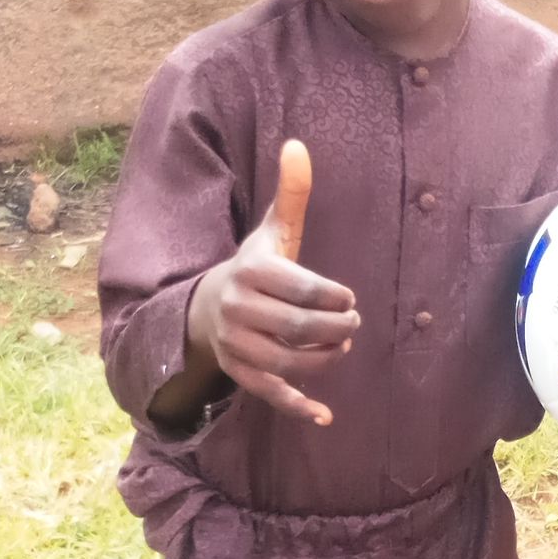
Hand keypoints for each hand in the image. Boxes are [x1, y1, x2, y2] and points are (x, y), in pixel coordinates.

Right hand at [188, 139, 358, 424]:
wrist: (204, 308)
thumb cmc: (254, 268)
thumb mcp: (272, 232)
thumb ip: (291, 194)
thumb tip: (298, 143)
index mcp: (250, 271)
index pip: (299, 286)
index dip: (332, 296)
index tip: (349, 298)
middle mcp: (238, 309)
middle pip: (297, 327)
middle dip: (334, 328)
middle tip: (354, 324)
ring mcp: (236, 344)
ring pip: (287, 362)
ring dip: (323, 361)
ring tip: (341, 347)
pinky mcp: (239, 373)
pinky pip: (269, 395)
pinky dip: (298, 407)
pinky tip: (325, 415)